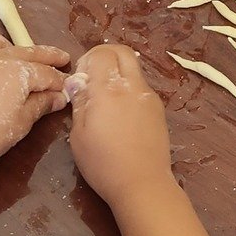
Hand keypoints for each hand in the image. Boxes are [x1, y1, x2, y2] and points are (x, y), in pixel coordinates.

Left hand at [0, 33, 71, 175]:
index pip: (47, 74)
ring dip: (21, 49)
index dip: (60, 81)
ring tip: (28, 57)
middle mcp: (1, 57)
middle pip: (31, 53)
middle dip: (49, 57)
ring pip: (6, 44)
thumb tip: (59, 97)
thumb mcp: (19, 124)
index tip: (69, 87)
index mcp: (20, 72)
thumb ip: (40, 105)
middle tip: (64, 59)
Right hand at [67, 44, 171, 208]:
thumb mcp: (79, 134)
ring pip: (134, 69)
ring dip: (119, 72)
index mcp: (108, 90)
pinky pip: (141, 87)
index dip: (88, 59)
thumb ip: (79, 102)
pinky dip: (129, 89)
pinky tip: (121, 115)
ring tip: (106, 99)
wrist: (143, 183)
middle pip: (122, 52)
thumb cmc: (103, 163)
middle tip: (93, 76)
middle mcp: (132, 86)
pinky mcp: (159, 109)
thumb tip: (77, 80)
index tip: (80, 77)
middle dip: (106, 56)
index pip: (101, 54)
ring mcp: (149, 96)